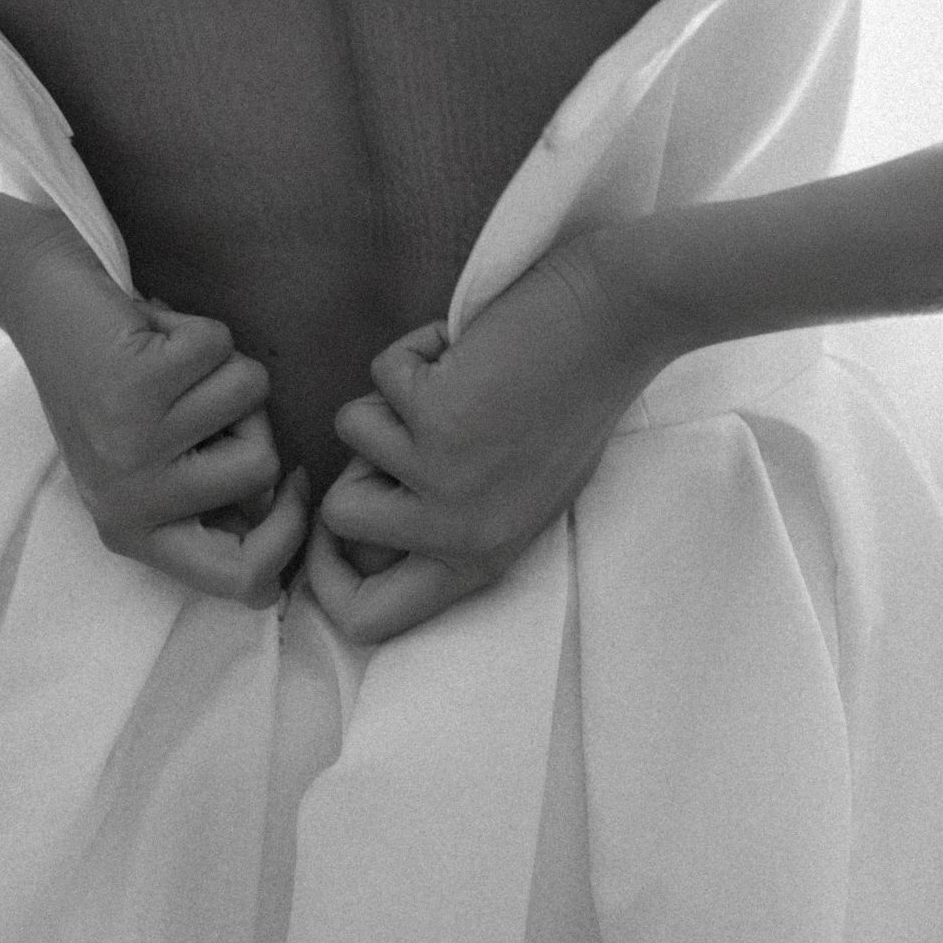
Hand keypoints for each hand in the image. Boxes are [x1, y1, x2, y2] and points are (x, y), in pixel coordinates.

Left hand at [0, 217, 308, 605]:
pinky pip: (224, 348)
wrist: (39, 306)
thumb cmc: (107, 385)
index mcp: (133, 533)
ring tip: (167, 362)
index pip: (241, 580)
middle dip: (249, 418)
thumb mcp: (150, 463)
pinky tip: (153, 333)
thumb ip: (209, 496)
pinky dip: (198, 329)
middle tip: (191, 393)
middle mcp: (131, 500)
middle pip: (263, 469)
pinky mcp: (139, 381)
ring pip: (251, 397)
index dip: (288, 534)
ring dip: (221, 365)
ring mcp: (134, 442)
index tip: (294, 481)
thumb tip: (281, 504)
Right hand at [305, 237, 679, 644]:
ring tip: (462, 377)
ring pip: (352, 431)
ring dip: (396, 392)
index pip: (369, 621)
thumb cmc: (576, 396)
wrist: (614, 321)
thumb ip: (448, 521)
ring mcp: (442, 480)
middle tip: (413, 421)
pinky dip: (416, 347)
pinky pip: (380, 373)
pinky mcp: (431, 418)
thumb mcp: (520, 492)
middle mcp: (458, 536)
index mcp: (482, 561)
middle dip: (357, 456)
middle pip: (337, 519)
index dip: (328, 575)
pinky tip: (469, 346)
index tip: (332, 523)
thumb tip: (357, 522)